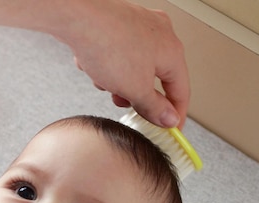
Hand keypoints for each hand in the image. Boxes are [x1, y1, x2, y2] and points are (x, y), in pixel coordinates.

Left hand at [61, 1, 189, 128]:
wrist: (77, 15)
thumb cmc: (107, 42)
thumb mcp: (135, 89)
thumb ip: (154, 108)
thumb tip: (167, 118)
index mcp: (173, 51)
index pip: (181, 92)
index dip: (175, 116)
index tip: (170, 130)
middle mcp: (160, 34)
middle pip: (155, 79)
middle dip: (137, 96)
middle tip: (127, 105)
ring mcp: (139, 25)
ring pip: (134, 67)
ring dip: (118, 81)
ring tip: (104, 81)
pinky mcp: (118, 23)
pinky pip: (118, 54)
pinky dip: (107, 65)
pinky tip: (94, 65)